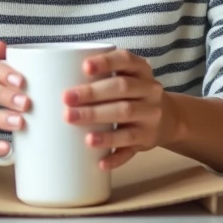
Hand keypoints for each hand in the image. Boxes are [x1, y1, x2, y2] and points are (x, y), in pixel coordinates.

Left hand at [62, 48, 177, 170]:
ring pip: (125, 116)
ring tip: (75, 125)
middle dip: (93, 94)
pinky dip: (115, 156)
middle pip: (122, 89)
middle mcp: (150, 91)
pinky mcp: (147, 140)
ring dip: (100, 122)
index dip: (106, 62)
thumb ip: (102, 76)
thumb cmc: (134, 94)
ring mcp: (150, 117)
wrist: (168, 118)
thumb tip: (54, 78)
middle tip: (66, 99)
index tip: (84, 66)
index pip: (126, 60)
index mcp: (142, 71)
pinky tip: (99, 162)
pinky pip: (130, 149)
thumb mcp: (128, 77)